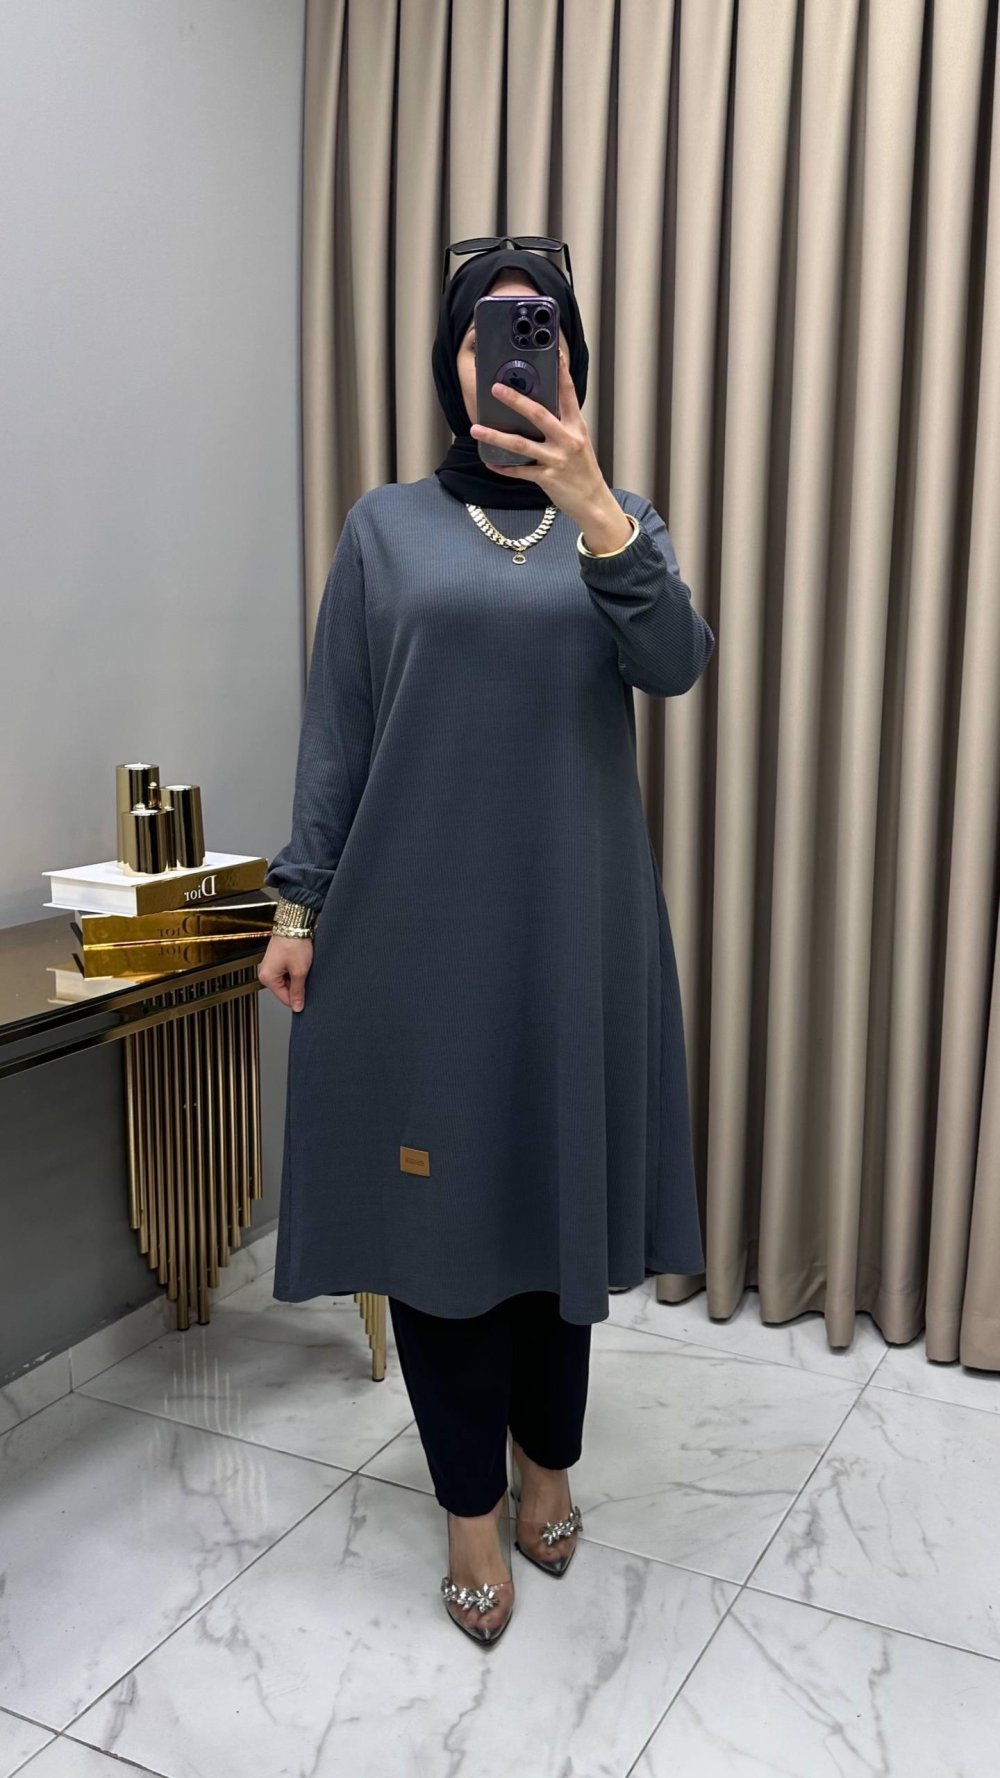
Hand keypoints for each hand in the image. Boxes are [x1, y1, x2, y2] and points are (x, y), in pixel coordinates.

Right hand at [258, 934, 312, 1012]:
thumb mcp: (300, 971)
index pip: (284, 999)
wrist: (295, 924)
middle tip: (306, 974)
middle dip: (298, 986)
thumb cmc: (294, 943)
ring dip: (297, 977)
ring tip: (302, 965)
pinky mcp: (277, 959)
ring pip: (287, 981)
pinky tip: (300, 962)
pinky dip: (295, 970)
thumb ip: (298, 991)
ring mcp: (271, 965)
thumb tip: (298, 1006)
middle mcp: (266, 972)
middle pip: (285, 990)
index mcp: (267, 977)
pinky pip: (287, 972)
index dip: (298, 1000)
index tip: (308, 997)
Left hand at [470, 349, 623, 539]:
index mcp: (576, 427)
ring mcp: (557, 460)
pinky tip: (490, 461)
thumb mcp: (578, 441)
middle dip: (516, 400)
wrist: (593, 502)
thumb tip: (536, 408)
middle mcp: (568, 440)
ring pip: (521, 445)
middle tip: (496, 389)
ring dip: (496, 436)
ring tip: (476, 429)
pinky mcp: (547, 479)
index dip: (561, 372)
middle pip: (539, 415)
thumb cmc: (583, 470)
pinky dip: (504, 467)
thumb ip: (561, 424)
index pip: (568, 394)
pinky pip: (520, 471)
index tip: (554, 352)